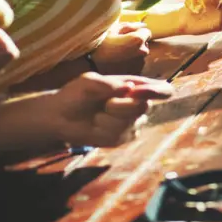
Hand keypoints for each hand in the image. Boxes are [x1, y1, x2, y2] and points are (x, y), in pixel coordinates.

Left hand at [22, 73, 173, 146]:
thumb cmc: (77, 94)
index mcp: (136, 86)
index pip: (162, 89)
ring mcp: (132, 124)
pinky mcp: (122, 138)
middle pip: (143, 107)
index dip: (159, 91)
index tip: (141, 92)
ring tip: (96, 114)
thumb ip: (109, 84)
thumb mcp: (89, 82)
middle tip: (105, 103)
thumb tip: (129, 88)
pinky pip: (118, 134)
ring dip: (108, 117)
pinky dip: (102, 129)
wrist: (59, 116)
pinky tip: (95, 126)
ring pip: (129, 122)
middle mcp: (138, 105)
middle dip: (121, 105)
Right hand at [93, 22, 152, 64]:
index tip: (125, 36)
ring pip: (140, 55)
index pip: (146, 32)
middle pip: (144, 44)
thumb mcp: (113, 30)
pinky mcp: (136, 73)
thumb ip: (130, 26)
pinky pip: (136, 65)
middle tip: (120, 46)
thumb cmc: (100, 44)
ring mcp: (140, 64)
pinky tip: (118, 63)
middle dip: (136, 43)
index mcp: (138, 39)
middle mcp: (143, 52)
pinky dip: (130, 63)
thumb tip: (143, 24)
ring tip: (117, 55)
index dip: (136, 32)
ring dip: (133, 53)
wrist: (89, 66)